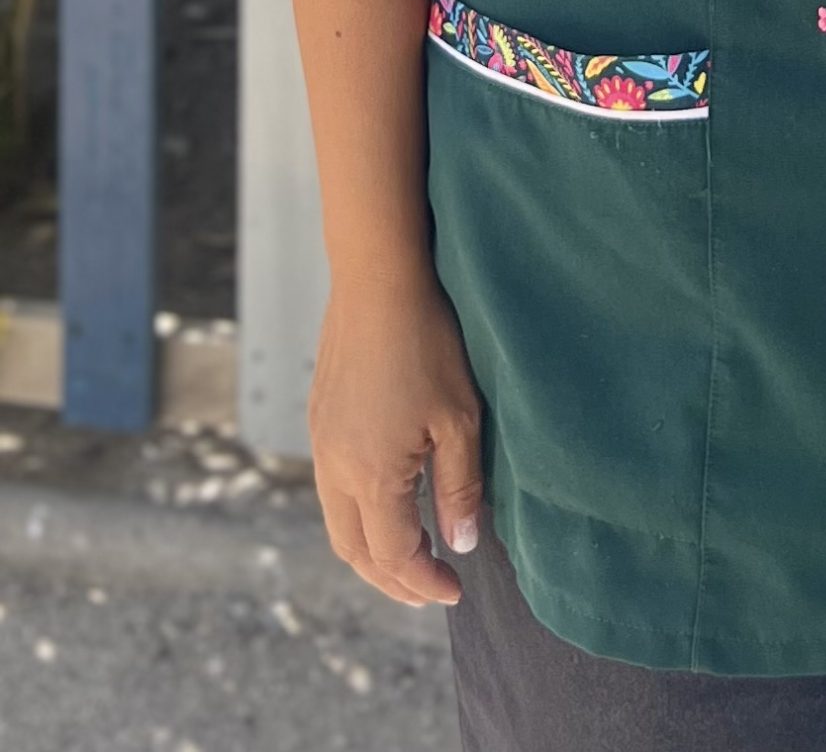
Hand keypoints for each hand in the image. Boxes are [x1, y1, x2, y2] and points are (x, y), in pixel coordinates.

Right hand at [309, 267, 485, 605]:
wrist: (376, 281)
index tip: (455, 587)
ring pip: (337, 523)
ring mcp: (321, 443)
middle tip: (429, 587)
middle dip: (392, 580)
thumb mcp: (460, 418)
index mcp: (372, 475)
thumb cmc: (426, 342)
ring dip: (370, 551)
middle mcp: (336, 468)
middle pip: (356, 551)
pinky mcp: (319, 420)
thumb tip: (463, 543)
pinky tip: (385, 503)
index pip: (395, 555)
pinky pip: (331, 489)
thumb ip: (459, 488)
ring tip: (408, 555)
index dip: (425, 581)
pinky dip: (357, 515)